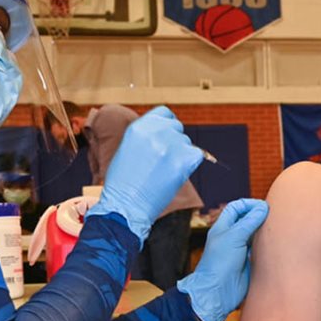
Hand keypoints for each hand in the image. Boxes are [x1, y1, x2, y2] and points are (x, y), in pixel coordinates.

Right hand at [86, 106, 202, 243]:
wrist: (126, 207)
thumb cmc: (123, 183)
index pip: (165, 113)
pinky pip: (197, 155)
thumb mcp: (127, 148)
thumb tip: (164, 132)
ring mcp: (171, 145)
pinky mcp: (184, 160)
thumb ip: (146, 136)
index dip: (167, 125)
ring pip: (187, 143)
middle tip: (163, 161)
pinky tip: (175, 175)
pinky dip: (190, 165)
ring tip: (164, 172)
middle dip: (174, 142)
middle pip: (177, 128)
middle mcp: (156, 132)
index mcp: (139, 127)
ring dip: (180, 155)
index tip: (166, 136)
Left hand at [177, 199, 268, 320]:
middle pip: (247, 220)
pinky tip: (275, 245)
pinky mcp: (249, 262)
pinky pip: (259, 250)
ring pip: (255, 235)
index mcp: (223, 227)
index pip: (236, 208)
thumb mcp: (234, 237)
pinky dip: (267, 245)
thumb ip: (249, 222)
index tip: (263, 207)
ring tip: (276, 229)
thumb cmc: (219, 263)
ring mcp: (240, 250)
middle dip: (259, 216)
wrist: (218, 292)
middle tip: (274, 216)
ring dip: (264, 231)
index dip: (249, 204)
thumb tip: (263, 207)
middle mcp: (231, 237)